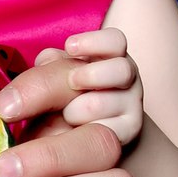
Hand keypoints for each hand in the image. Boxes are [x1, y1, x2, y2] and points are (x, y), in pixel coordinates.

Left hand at [56, 28, 144, 146]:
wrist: (76, 135)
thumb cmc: (62, 99)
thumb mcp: (53, 78)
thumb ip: (49, 68)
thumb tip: (47, 61)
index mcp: (109, 57)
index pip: (115, 41)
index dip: (94, 42)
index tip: (69, 47)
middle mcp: (125, 78)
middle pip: (122, 69)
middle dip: (90, 75)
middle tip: (72, 81)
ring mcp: (130, 104)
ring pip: (104, 102)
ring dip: (77, 109)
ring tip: (66, 114)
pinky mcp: (127, 130)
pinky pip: (105, 130)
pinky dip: (84, 131)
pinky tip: (75, 130)